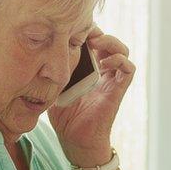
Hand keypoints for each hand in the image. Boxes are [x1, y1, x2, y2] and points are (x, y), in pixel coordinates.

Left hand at [48, 27, 135, 165]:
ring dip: (111, 43)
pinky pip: (129, 69)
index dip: (87, 31)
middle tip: (85, 33)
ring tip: (96, 43)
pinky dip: (119, 60)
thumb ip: (53, 70)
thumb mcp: (55, 87)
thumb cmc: (64, 117)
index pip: (94, 42)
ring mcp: (112, 80)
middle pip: (109, 41)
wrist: (75, 140)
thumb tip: (41, 51)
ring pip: (123, 51)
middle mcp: (103, 72)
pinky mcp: (118, 90)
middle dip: (99, 33)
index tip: (73, 29)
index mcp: (89, 69)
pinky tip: (103, 63)